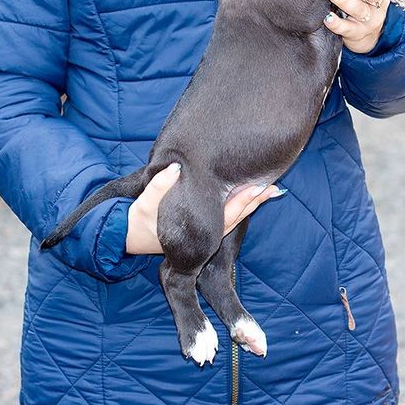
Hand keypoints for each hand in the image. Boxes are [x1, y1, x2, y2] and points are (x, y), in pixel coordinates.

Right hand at [125, 163, 284, 254]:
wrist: (130, 236)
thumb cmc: (139, 218)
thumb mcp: (145, 202)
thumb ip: (159, 185)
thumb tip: (175, 168)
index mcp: (195, 227)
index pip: (225, 214)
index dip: (242, 201)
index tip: (258, 188)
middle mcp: (205, 231)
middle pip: (236, 215)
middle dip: (255, 201)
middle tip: (274, 188)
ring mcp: (206, 229)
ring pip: (235, 216)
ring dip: (252, 203)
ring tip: (271, 189)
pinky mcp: (204, 223)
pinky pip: (229, 214)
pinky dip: (243, 205)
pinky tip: (253, 193)